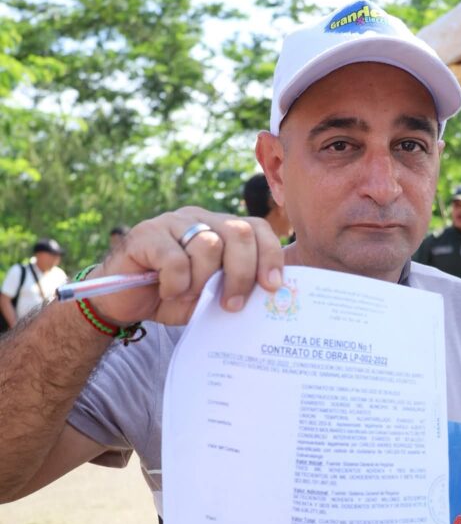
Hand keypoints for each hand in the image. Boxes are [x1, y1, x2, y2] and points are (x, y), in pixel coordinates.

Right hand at [87, 206, 283, 326]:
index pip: (257, 228)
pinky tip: (165, 291)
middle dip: (242, 273)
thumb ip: (236, 288)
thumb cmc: (172, 296)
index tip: (272, 287)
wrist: (124, 301)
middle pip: (239, 233)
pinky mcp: (146, 234)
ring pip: (208, 245)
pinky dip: (175, 284)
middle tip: (231, 304)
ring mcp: (172, 222)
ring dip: (201, 281)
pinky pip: (175, 260)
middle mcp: (200, 218)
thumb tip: (269, 296)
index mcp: (220, 229)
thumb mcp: (211, 295)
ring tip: (187, 295)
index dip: (270, 255)